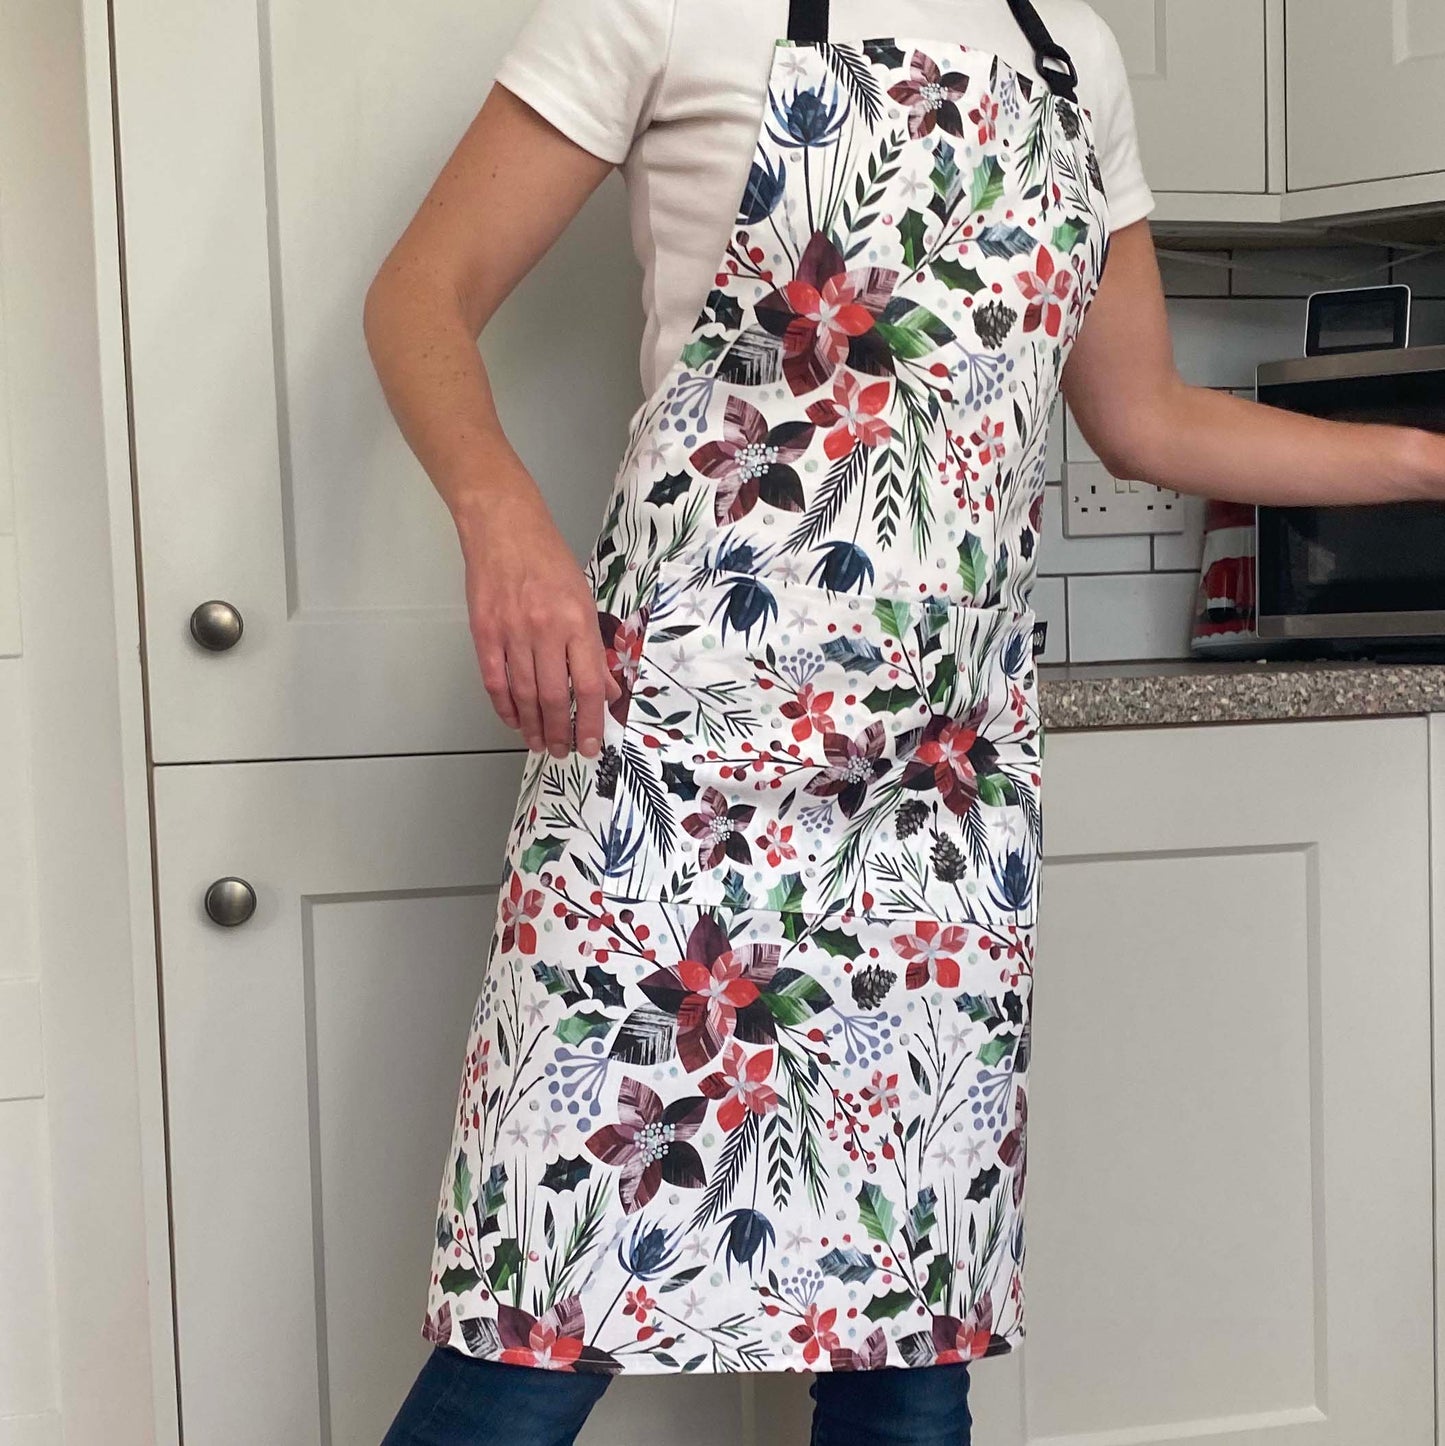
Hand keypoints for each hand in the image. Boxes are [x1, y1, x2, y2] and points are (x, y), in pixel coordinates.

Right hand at [454, 479, 620, 758]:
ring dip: (533, 726)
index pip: (587, 686)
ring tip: (539, 743)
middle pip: (554, 697)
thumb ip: (594, 648)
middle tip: (562, 751)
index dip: (590, 722)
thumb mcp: (584, 599)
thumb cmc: (549, 559)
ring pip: (524, 694)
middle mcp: (545, 630)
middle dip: (560, 732)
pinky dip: (504, 706)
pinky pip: (495, 680)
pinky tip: (514, 720)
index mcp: (576, 622)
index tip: (590, 745)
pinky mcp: (484, 631)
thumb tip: (607, 690)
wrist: (504, 526)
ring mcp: (512, 632)